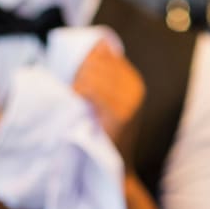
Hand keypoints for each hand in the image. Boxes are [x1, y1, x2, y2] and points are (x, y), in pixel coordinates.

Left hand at [72, 40, 145, 162]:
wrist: (116, 164)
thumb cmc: (103, 130)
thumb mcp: (105, 98)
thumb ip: (102, 73)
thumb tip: (97, 44)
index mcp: (134, 80)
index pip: (105, 53)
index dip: (85, 59)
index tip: (76, 76)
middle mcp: (136, 87)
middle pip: (97, 62)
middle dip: (79, 71)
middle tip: (72, 88)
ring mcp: (131, 101)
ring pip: (92, 74)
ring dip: (76, 82)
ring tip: (74, 96)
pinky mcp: (121, 114)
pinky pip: (90, 90)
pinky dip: (78, 93)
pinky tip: (76, 100)